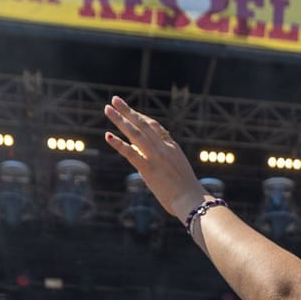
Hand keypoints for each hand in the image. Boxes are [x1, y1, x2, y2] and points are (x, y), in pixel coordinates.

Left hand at [103, 96, 207, 221]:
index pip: (155, 127)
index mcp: (172, 148)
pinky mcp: (148, 169)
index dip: (141, 118)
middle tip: (115, 99)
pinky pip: (130, 153)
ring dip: (120, 120)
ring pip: (135, 133)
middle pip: (143, 124)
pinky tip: (108, 135)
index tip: (131, 112)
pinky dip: (118, 143)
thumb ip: (165, 165)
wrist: (192, 200)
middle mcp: (163, 148)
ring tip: (108, 109)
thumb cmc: (187, 192)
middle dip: (128, 111)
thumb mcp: (178, 171)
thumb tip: (149, 167)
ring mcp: (155, 157)